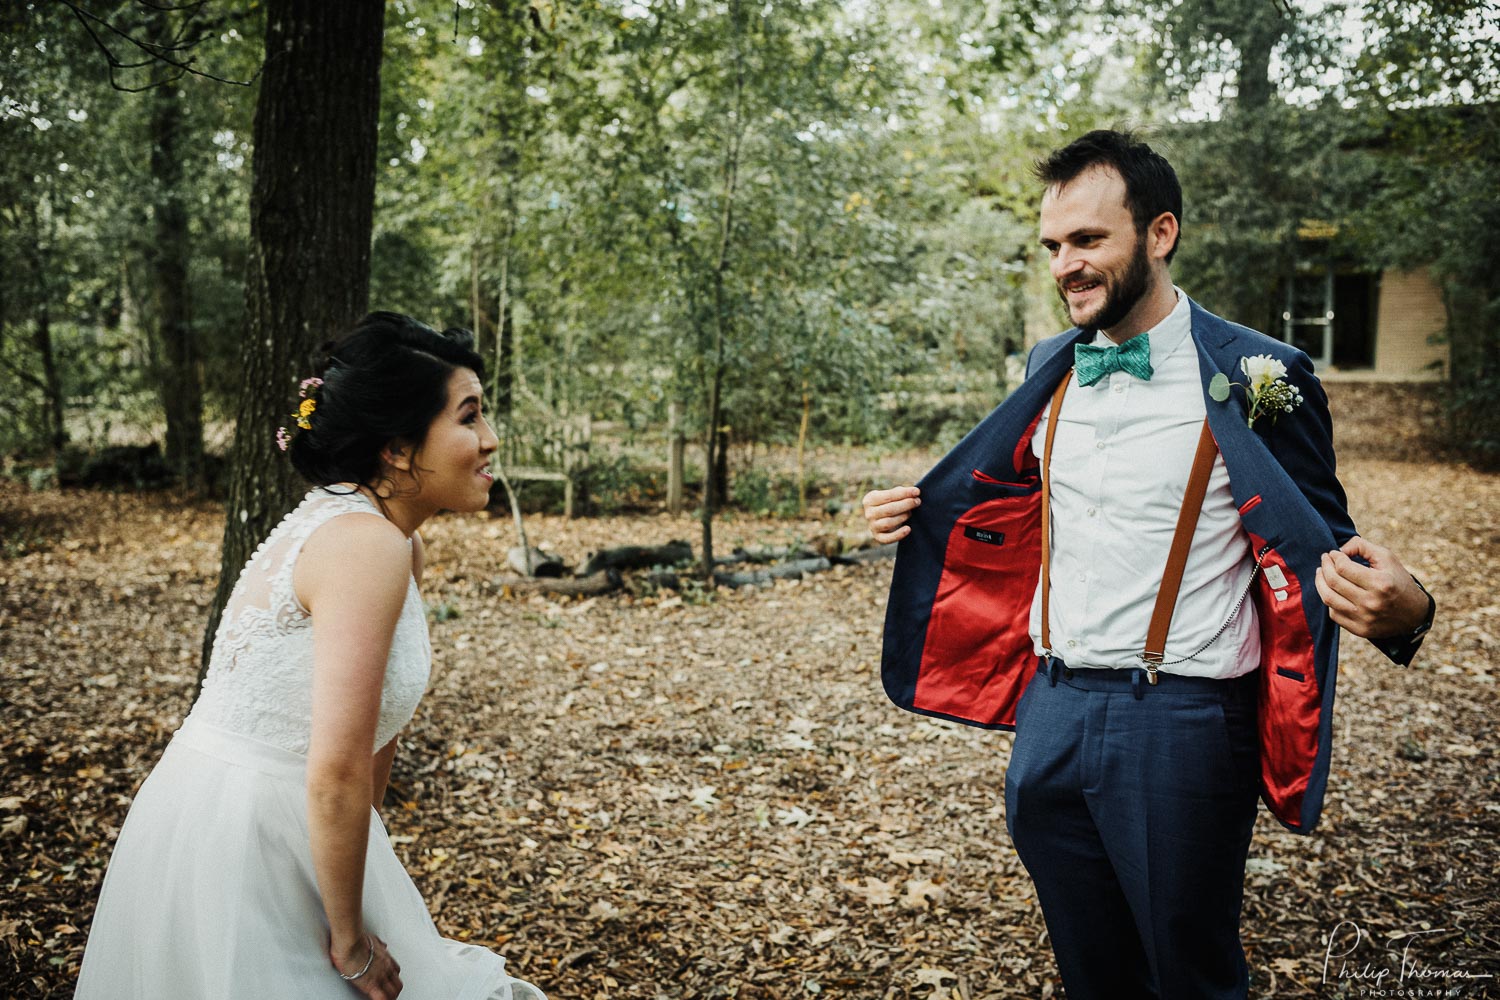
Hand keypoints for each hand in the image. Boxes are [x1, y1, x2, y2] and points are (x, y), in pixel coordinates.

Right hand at [331, 933, 401, 998]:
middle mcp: (386, 967)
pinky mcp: (371, 984)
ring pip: (393, 992)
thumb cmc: (357, 938)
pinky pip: (382, 998)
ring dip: (389, 996)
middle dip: (394, 990)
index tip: (389, 981)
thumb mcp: (372, 939)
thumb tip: (381, 945)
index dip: (393, 978)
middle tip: (389, 995)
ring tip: (384, 999)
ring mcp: (380, 976)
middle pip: (397, 983)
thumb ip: (378, 944)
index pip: (396, 970)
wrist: (350, 942)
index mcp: (385, 957)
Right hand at [862, 486, 920, 543]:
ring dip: (903, 517)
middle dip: (905, 505)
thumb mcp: (892, 495)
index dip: (904, 494)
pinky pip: (887, 538)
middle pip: (889, 510)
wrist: (884, 517)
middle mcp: (869, 513)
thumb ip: (901, 492)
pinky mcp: (878, 537)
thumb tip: (914, 492)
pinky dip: (898, 534)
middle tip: (917, 502)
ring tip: (910, 513)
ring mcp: (872, 526)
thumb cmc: (890, 503)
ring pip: (888, 523)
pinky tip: (908, 529)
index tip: (917, 491)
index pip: (888, 496)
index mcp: (870, 500)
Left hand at [1314, 536, 1429, 638]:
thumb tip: (1339, 549)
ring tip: (1321, 572)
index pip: (1343, 567)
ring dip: (1320, 582)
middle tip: (1325, 560)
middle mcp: (1371, 602)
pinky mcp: (1359, 630)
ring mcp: (1364, 618)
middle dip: (1325, 567)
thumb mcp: (1387, 558)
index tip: (1333, 553)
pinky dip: (1329, 599)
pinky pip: (1333, 614)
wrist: (1414, 614)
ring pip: (1328, 598)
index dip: (1334, 557)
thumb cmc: (1398, 581)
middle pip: (1333, 582)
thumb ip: (1362, 546)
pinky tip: (1331, 590)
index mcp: (1380, 583)